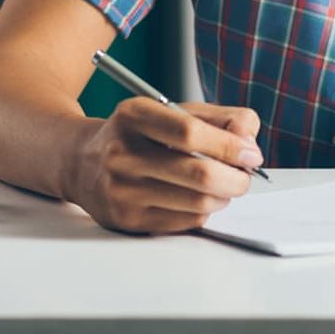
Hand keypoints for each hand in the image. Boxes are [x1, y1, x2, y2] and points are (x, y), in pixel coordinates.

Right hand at [67, 98, 263, 233]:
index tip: (252, 154)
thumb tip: (248, 144)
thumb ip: (223, 119)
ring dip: (224, 196)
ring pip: (198, 203)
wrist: (82, 161)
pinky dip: (204, 211)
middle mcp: (122, 152)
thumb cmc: (143, 134)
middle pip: (199, 174)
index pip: (190, 133)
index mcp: (135, 115)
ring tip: (223, 185)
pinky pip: (186, 222)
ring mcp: (121, 189)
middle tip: (245, 176)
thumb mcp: (177, 111)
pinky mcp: (126, 219)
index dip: (230, 146)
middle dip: (237, 178)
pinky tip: (198, 198)